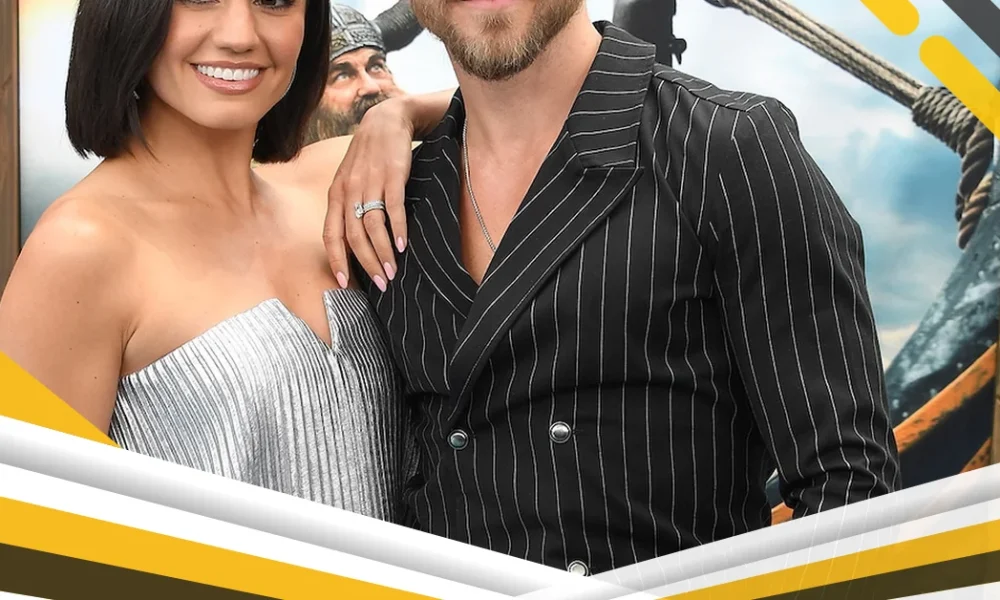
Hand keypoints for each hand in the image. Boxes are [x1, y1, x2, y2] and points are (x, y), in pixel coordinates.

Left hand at [324, 98, 412, 291]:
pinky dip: (398, 230)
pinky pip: (394, 209)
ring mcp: (370, 183)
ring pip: (372, 226)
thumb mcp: (349, 180)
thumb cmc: (367, 156)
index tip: (345, 283)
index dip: (337, 260)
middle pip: (354, 236)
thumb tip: (351, 241)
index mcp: (336, 194)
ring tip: (393, 271)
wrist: (385, 121)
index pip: (331, 234)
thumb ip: (347, 207)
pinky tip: (403, 246)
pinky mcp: (392, 176)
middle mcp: (349, 190)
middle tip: (380, 283)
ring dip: (383, 253)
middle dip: (366, 264)